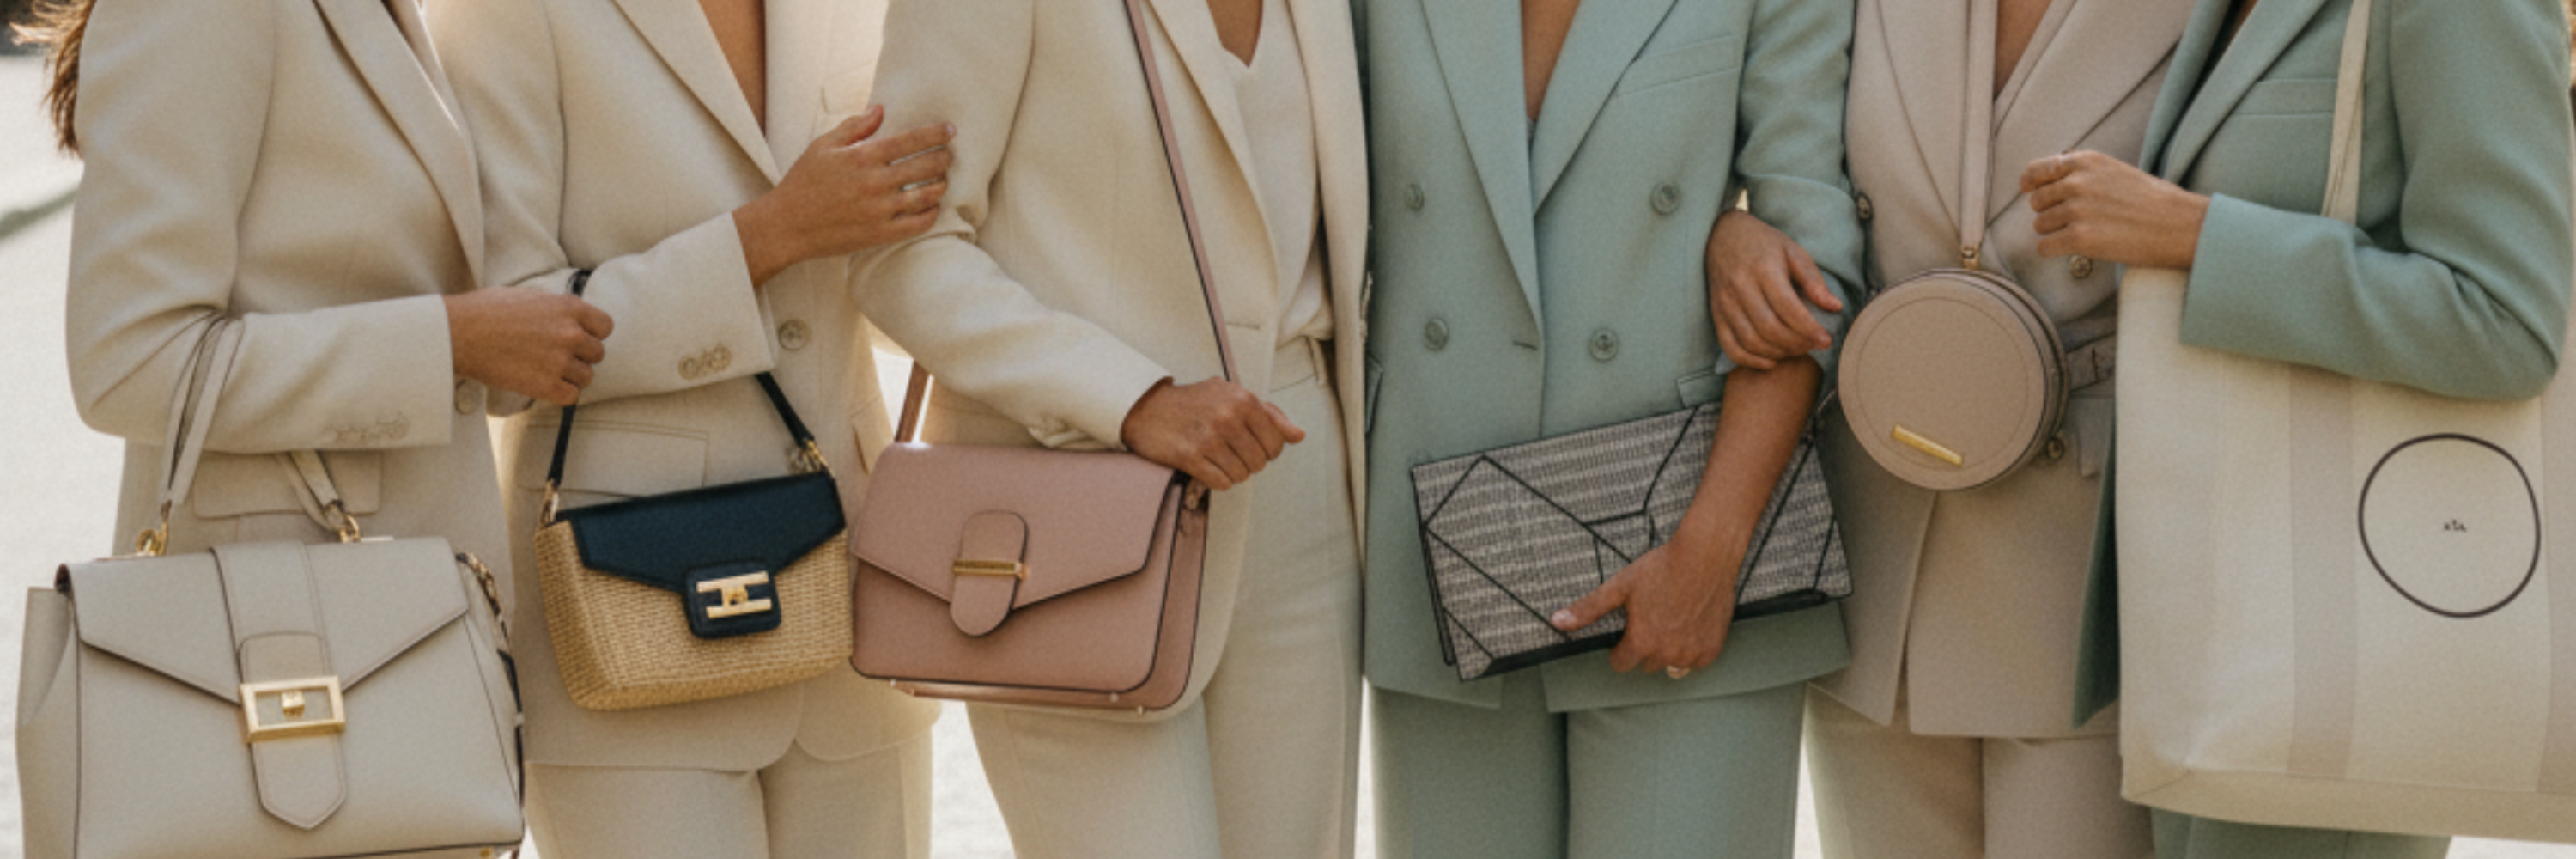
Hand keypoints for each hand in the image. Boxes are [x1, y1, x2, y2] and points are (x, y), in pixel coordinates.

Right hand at [446, 288, 612, 406]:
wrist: (459, 332)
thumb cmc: (485, 310)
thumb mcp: (528, 296)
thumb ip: (555, 308)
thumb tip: (568, 318)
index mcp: (568, 307)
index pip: (605, 326)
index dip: (592, 334)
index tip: (578, 338)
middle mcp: (570, 333)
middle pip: (597, 353)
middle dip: (580, 356)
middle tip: (556, 357)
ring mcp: (560, 360)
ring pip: (586, 376)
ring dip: (570, 376)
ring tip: (547, 371)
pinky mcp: (547, 385)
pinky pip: (572, 396)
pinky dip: (561, 394)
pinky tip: (545, 386)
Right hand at [735, 105, 956, 284]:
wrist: (787, 226)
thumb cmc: (803, 182)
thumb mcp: (823, 146)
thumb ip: (854, 126)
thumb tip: (880, 109)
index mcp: (861, 157)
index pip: (910, 140)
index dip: (936, 133)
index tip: (951, 130)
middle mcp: (874, 183)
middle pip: (925, 166)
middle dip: (944, 158)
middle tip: (949, 155)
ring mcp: (880, 210)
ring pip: (927, 195)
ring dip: (941, 185)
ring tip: (943, 179)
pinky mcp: (881, 234)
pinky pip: (919, 223)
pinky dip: (932, 213)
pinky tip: (933, 206)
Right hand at [1118, 377, 1305, 490]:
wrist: (1148, 407)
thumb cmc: (1195, 401)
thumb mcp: (1233, 396)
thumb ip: (1270, 414)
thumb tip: (1298, 436)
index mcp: (1243, 400)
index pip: (1276, 443)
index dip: (1268, 450)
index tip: (1253, 446)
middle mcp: (1228, 417)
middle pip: (1259, 462)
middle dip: (1250, 463)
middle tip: (1233, 452)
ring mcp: (1208, 438)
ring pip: (1241, 475)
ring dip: (1233, 473)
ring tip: (1219, 459)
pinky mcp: (1189, 457)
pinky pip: (1221, 483)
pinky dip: (1218, 480)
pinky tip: (1208, 467)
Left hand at [1549, 536, 1743, 674]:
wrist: (1705, 557)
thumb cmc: (1661, 568)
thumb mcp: (1620, 586)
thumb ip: (1588, 609)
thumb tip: (1557, 622)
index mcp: (1641, 642)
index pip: (1621, 664)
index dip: (1620, 649)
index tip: (1627, 634)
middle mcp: (1666, 654)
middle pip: (1647, 664)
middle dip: (1645, 648)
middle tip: (1652, 620)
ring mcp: (1690, 654)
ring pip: (1671, 667)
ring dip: (1668, 652)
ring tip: (1670, 624)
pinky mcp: (1711, 650)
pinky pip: (1695, 663)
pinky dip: (1691, 651)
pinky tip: (1689, 628)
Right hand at [1707, 210, 1842, 370]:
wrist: (1722, 236)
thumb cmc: (1764, 244)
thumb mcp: (1793, 252)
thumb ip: (1813, 280)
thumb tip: (1835, 307)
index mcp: (1763, 269)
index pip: (1788, 307)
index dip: (1808, 329)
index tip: (1826, 340)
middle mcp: (1740, 287)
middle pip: (1769, 328)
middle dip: (1795, 344)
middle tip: (1812, 346)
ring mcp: (1725, 303)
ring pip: (1751, 341)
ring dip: (1777, 353)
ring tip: (1795, 350)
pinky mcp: (1716, 315)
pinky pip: (1730, 346)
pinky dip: (1750, 360)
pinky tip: (1770, 360)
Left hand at [2022, 150, 2209, 269]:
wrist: (2180, 225)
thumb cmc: (2154, 200)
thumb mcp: (2116, 171)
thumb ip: (2083, 173)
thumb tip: (2050, 179)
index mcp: (2085, 162)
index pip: (2037, 170)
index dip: (2031, 183)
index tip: (2030, 191)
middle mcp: (2076, 183)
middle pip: (2036, 202)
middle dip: (2050, 212)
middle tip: (2074, 220)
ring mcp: (2075, 211)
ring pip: (2039, 225)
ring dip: (2056, 232)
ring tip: (2084, 233)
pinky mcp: (2078, 239)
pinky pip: (2044, 247)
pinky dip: (2056, 251)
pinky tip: (2076, 249)